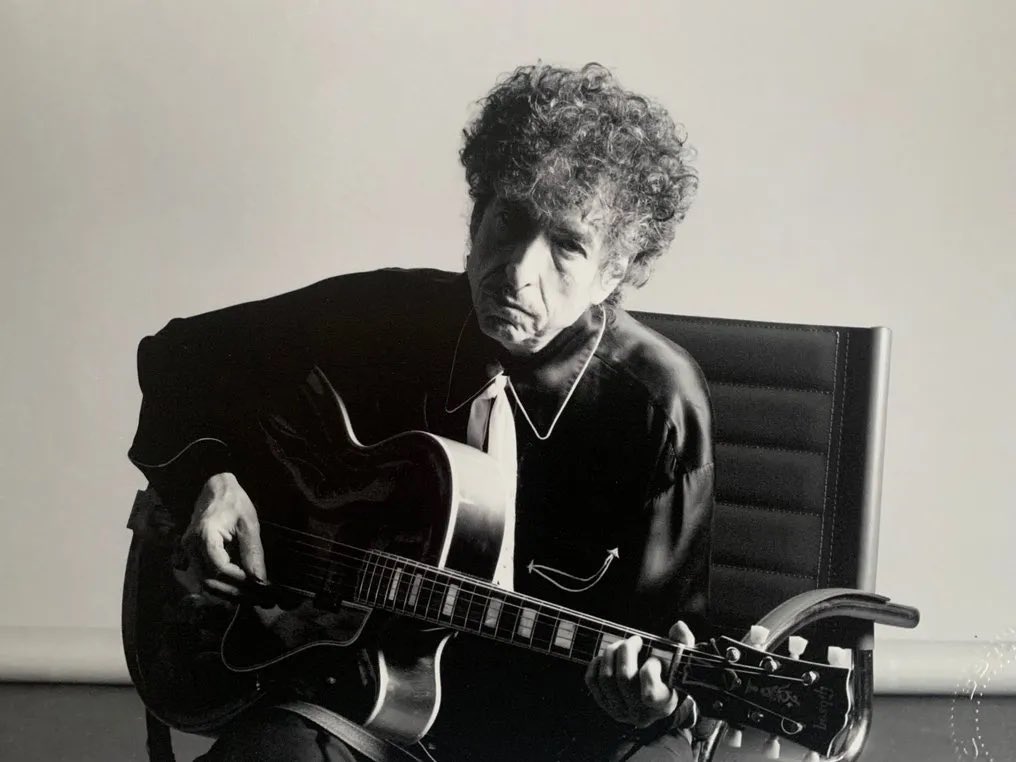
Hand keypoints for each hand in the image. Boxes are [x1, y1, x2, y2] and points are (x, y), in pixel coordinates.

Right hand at [180, 472, 267, 599]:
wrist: (216, 489)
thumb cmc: (234, 502)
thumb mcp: (249, 523)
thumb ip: (253, 551)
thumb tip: (259, 579)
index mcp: (205, 535)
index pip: (219, 567)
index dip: (239, 580)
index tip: (260, 586)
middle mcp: (191, 546)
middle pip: (209, 581)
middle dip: (236, 593)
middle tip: (261, 599)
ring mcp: (188, 551)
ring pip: (205, 583)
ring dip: (228, 594)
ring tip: (253, 598)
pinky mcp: (192, 555)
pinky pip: (204, 577)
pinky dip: (221, 586)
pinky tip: (239, 590)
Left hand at [585, 620, 694, 727]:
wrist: (657, 695)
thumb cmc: (670, 673)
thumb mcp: (681, 659)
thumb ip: (683, 642)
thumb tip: (678, 626)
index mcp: (663, 704)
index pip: (650, 694)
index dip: (651, 669)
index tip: (655, 658)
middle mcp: (640, 713)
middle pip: (624, 678)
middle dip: (627, 650)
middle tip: (634, 640)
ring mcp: (620, 711)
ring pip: (606, 678)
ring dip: (611, 654)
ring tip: (620, 644)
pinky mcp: (604, 704)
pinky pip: (592, 681)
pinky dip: (597, 663)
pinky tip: (608, 656)